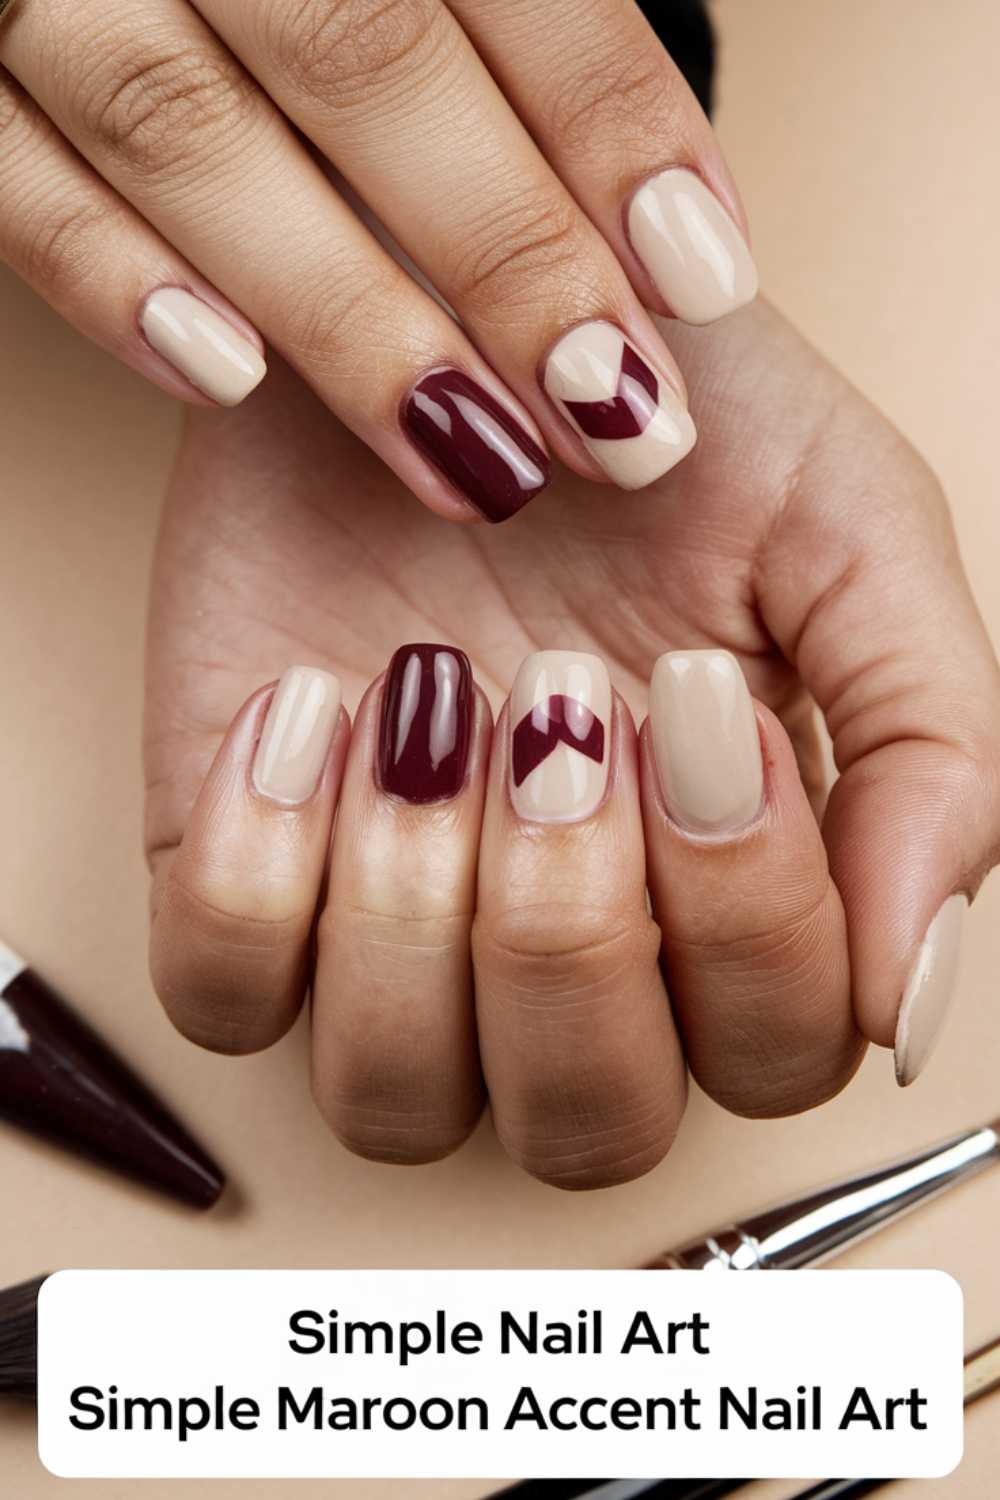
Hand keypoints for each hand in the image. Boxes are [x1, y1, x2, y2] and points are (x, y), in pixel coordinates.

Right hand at [0, 0, 754, 517]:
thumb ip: (509, 21)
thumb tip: (663, 182)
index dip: (612, 123)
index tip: (704, 279)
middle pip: (364, 54)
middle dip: (507, 251)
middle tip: (617, 418)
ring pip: (184, 127)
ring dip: (344, 313)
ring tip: (477, 460)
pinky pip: (7, 174)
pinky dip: (106, 277)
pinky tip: (224, 384)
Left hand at [145, 299, 999, 1186]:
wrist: (441, 293)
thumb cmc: (654, 411)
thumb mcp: (853, 535)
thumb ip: (939, 758)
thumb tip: (905, 1008)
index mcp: (729, 893)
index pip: (774, 1052)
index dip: (749, 914)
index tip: (696, 698)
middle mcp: (565, 942)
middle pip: (588, 1121)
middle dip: (574, 928)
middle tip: (561, 704)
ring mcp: (390, 922)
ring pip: (397, 1096)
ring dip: (420, 904)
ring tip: (428, 694)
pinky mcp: (238, 868)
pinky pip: (221, 995)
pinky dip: (258, 873)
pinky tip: (308, 705)